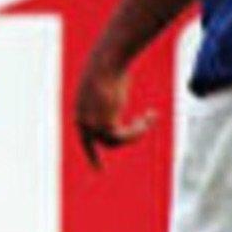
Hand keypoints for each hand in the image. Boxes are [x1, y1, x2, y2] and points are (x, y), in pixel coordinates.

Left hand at [73, 55, 156, 169]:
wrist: (106, 61)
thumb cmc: (109, 66)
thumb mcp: (108, 84)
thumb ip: (110, 101)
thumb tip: (118, 103)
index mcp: (80, 111)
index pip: (85, 138)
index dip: (92, 154)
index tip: (99, 170)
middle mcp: (82, 121)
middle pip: (106, 141)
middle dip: (130, 135)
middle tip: (148, 117)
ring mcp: (91, 125)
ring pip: (116, 141)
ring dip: (136, 132)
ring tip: (149, 116)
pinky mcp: (103, 125)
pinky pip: (124, 136)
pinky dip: (139, 129)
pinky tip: (150, 116)